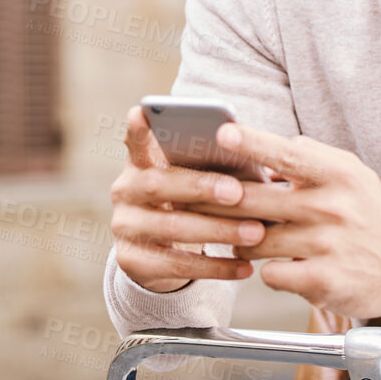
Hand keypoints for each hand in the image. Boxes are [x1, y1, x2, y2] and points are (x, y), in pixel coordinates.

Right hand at [109, 106, 267, 292]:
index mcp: (140, 163)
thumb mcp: (191, 182)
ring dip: (219, 230)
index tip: (142, 111)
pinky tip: (245, 267)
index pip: (135, 141)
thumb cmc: (188, 204)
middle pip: (159, 184)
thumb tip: (254, 157)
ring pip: (172, 227)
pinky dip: (216, 267)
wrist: (158, 254)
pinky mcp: (131, 261)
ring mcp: (124, 227)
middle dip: (201, 187)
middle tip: (238, 192)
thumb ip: (206, 166)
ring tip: (256, 233)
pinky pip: (177, 265)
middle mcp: (124, 191)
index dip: (138, 129)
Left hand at [195, 122, 380, 319]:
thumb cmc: (370, 216)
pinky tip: (281, 266)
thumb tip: (268, 144)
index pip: (288, 155)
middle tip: (190, 198)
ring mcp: (326, 245)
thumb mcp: (352, 175)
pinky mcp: (322, 280)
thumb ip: (312, 157)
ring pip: (255, 240)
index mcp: (338, 175)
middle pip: (256, 201)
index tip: (223, 133)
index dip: (252, 143)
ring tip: (240, 238)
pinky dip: (268, 269)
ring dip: (239, 241)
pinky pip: (270, 272)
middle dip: (216, 200)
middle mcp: (332, 207)